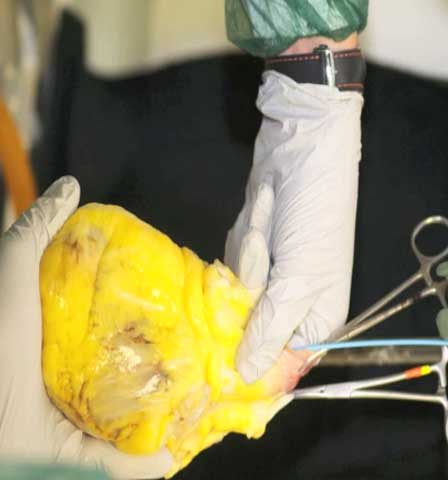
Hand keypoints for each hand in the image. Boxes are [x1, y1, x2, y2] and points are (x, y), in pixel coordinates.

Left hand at [0, 176, 172, 478]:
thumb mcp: (16, 264)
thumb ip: (39, 225)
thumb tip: (71, 185)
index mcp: (60, 345)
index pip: (111, 334)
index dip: (142, 324)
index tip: (175, 311)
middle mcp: (67, 386)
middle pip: (124, 380)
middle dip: (159, 374)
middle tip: (198, 361)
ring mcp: (71, 426)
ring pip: (127, 424)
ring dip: (162, 418)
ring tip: (200, 405)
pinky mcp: (73, 460)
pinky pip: (121, 464)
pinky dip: (149, 462)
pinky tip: (178, 452)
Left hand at [225, 70, 363, 383]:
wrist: (301, 151)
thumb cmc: (311, 217)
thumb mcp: (297, 279)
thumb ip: (269, 330)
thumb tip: (246, 375)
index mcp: (317, 319)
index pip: (280, 362)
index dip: (252, 358)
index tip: (222, 350)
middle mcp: (294, 304)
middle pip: (249, 326)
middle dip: (251, 284)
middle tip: (269, 249)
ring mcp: (271, 277)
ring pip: (236, 291)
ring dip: (248, 252)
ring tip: (270, 218)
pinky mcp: (252, 254)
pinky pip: (232, 263)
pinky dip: (243, 237)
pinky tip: (262, 211)